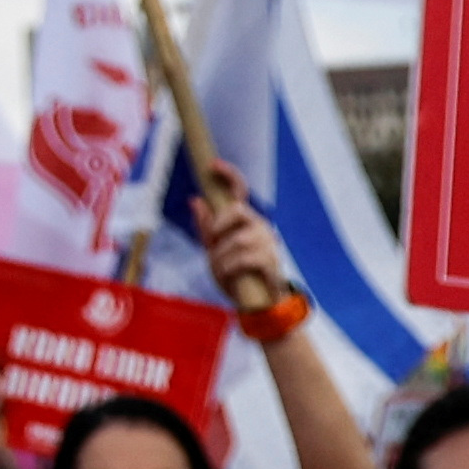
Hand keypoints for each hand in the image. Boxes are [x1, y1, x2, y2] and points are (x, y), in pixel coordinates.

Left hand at [201, 165, 301, 327]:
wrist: (256, 303)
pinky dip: (230, 269)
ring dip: (221, 258)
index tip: (213, 165)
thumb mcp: (214, 250)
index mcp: (245, 220)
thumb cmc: (235, 274)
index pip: (240, 192)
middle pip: (238, 210)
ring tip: (220, 270)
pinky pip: (244, 259)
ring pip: (237, 240)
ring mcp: (268, 243)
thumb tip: (196, 200)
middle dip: (219, 227)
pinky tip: (228, 276)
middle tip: (213, 245)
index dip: (229, 176)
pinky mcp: (271, 262)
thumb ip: (207, 228)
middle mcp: (259, 227)